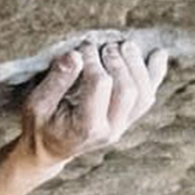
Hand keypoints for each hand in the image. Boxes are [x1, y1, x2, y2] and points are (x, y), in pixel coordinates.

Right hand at [14, 31, 166, 173]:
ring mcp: (123, 125)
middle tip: (104, 46)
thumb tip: (75, 54)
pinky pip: (148, 96)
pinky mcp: (129, 118)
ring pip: (143, 93)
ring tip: (124, 46)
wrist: (50, 148)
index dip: (93, 61)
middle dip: (117, 61)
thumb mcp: (36, 104)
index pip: (100, 86)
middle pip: (128, 90)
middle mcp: (110, 130)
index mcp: (86, 128)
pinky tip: (158, 54)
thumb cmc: (41, 124)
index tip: (82, 48)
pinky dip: (155, 73)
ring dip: (137, 64)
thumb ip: (56, 81)